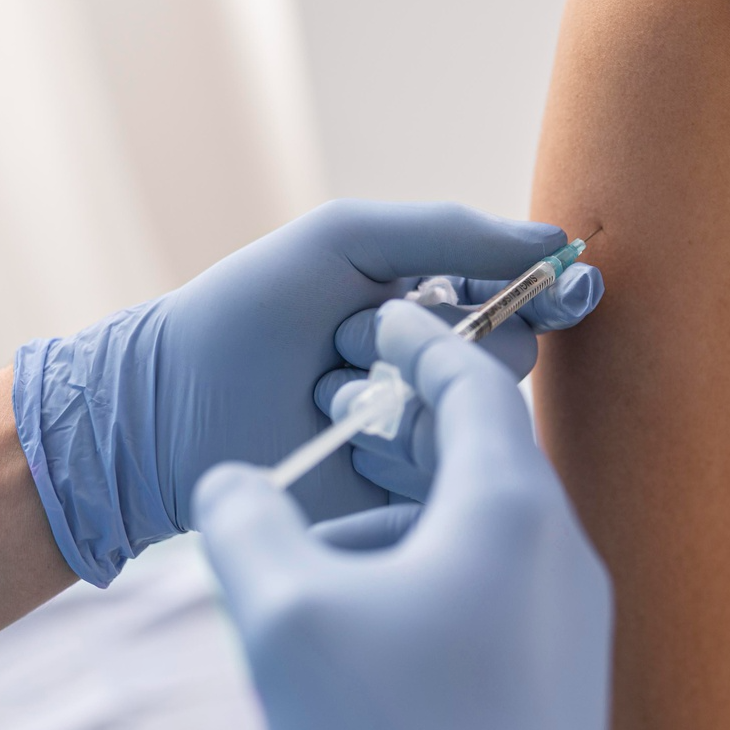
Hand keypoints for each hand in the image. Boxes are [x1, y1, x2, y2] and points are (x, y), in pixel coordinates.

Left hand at [13, 200, 601, 585]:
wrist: (167, 409)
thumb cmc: (246, 311)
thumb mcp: (343, 240)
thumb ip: (448, 232)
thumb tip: (556, 240)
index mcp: (431, 305)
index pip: (523, 296)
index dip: (550, 290)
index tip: (562, 286)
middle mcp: (436, 369)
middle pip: (513, 356)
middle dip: (438, 341)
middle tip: (351, 339)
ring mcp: (422, 434)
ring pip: (479, 416)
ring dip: (402, 396)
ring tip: (326, 397)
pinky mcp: (404, 497)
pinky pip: (449, 474)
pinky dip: (395, 448)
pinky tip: (341, 443)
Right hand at [195, 300, 611, 729]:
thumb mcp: (287, 618)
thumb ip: (249, 524)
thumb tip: (230, 482)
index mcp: (513, 512)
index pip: (470, 387)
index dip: (416, 343)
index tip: (374, 319)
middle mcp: (563, 556)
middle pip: (480, 460)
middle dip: (398, 445)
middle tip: (330, 439)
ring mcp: (574, 628)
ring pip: (483, 537)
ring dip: (401, 530)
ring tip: (318, 567)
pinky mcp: (564, 689)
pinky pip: (496, 598)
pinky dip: (430, 585)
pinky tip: (361, 640)